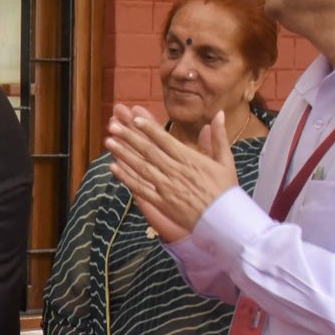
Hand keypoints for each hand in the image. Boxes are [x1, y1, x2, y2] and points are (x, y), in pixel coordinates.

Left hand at [104, 104, 240, 240]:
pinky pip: (141, 188)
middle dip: (129, 137)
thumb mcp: (225, 161)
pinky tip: (113, 168)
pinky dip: (126, 178)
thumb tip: (218, 114)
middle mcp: (175, 171)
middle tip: (113, 126)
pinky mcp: (161, 202)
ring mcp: (166, 187)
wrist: (224, 220)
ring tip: (109, 142)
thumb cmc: (226, 190)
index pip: (165, 140)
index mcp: (190, 159)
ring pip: (141, 167)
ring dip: (123, 154)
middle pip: (148, 151)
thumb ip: (218, 137)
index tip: (135, 119)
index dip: (149, 129)